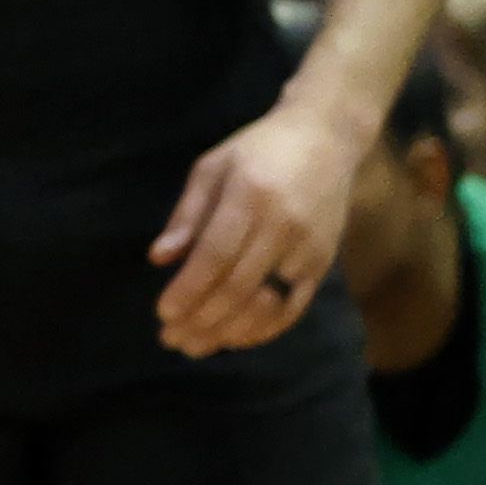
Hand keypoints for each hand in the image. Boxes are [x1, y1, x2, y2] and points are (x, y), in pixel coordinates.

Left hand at [150, 92, 355, 354]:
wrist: (327, 138)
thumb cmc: (259, 150)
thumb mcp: (212, 167)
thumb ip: (187, 214)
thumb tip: (159, 259)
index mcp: (250, 195)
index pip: (216, 255)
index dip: (189, 289)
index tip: (163, 313)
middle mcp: (283, 224)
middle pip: (239, 286)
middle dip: (201, 319)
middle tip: (172, 339)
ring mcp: (308, 247)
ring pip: (266, 304)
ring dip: (228, 331)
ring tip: (196, 346)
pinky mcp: (324, 262)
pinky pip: (294, 307)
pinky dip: (264, 329)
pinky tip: (236, 339)